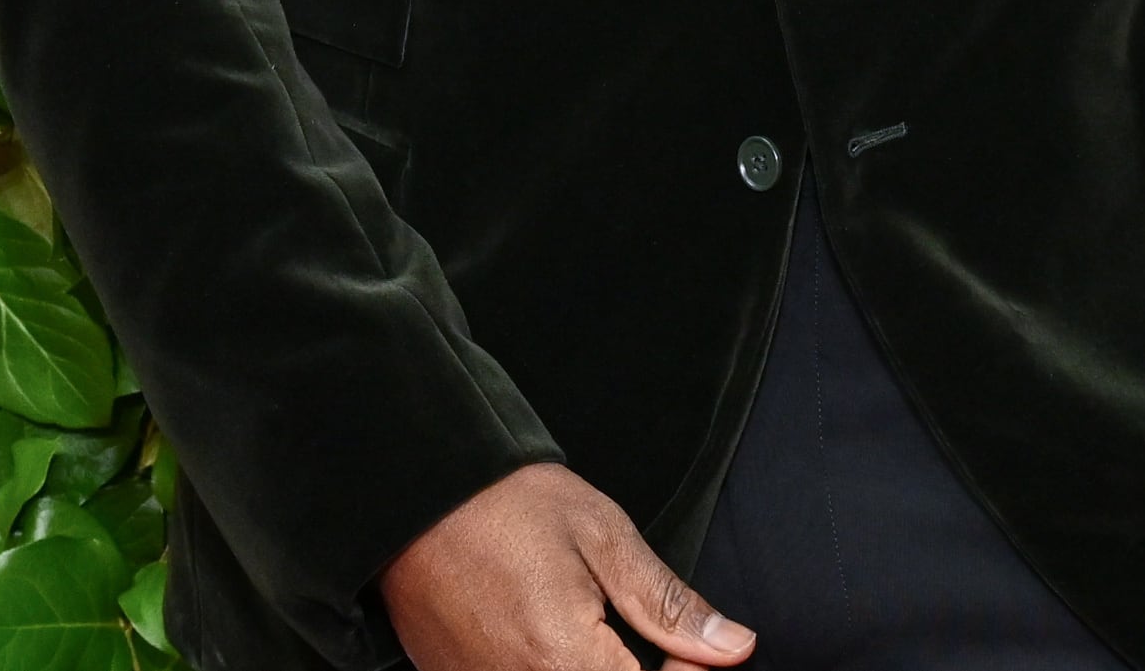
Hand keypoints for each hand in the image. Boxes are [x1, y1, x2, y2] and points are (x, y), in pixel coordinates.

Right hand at [379, 464, 755, 670]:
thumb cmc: (504, 503)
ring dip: (598, 669)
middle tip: (651, 644)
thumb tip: (734, 649)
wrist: (410, 491)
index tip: (688, 646)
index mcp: (565, 662)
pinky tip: (553, 639)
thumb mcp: (603, 537)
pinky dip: (554, 667)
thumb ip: (669, 605)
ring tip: (593, 631)